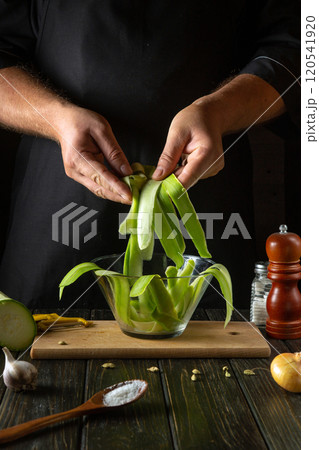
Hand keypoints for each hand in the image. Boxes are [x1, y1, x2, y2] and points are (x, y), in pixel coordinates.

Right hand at [57, 106, 132, 203]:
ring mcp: (76, 174)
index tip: (129, 196)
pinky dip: (109, 187)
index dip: (116, 188)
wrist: (63, 121)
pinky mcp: (80, 175)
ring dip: (115, 193)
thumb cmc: (80, 121)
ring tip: (131, 194)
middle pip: (99, 189)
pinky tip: (122, 187)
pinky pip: (97, 184)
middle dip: (118, 195)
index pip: (101, 177)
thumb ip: (114, 152)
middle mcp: (75, 170)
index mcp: (78, 158)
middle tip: (135, 199)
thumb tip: (127, 171)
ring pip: (98, 189)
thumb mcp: (102, 130)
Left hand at [153, 74, 285, 188]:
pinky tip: (181, 159)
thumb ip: (168, 157)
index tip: (155, 187)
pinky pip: (192, 175)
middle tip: (157, 173)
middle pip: (187, 180)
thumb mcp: (176, 134)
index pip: (187, 179)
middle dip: (170, 179)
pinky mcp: (210, 169)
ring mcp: (213, 168)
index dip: (170, 187)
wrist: (211, 114)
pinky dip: (182, 170)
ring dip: (177, 174)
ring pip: (188, 179)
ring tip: (174, 158)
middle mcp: (213, 164)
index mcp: (207, 154)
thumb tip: (158, 175)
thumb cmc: (195, 119)